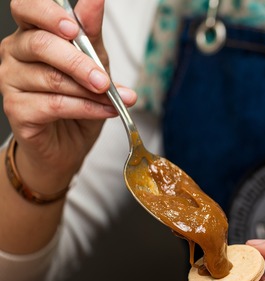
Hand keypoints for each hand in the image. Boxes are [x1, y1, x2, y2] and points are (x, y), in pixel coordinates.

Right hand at [0, 0, 135, 191]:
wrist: (69, 143)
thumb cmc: (80, 98)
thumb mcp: (94, 63)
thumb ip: (92, 34)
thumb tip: (96, 0)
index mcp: (31, 34)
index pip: (26, 8)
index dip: (48, 14)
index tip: (75, 28)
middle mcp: (14, 53)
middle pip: (40, 45)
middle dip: (80, 62)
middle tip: (104, 80)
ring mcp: (10, 81)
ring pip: (51, 79)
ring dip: (89, 92)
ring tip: (114, 100)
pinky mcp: (16, 109)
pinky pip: (54, 104)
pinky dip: (86, 108)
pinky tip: (105, 111)